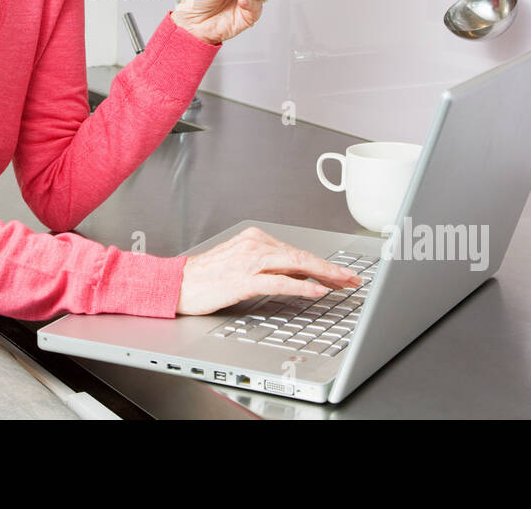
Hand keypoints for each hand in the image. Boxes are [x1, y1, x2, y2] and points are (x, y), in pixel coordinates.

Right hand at [175, 226, 365, 315]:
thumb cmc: (207, 278)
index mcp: (255, 239)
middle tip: (352, 278)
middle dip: (331, 268)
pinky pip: (279, 282)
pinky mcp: (243, 279)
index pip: (297, 252)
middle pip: (302, 256)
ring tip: (343, 283)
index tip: (342, 273)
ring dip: (324, 275)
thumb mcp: (242, 266)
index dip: (323, 264)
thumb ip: (271, 268)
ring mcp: (249, 260)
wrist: (178, 283)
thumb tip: (302, 277)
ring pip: (296, 265)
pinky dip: (301, 286)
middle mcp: (255, 245)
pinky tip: (316, 291)